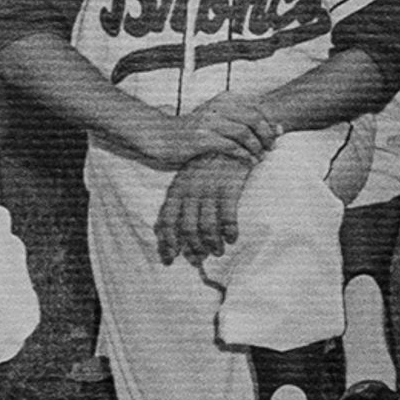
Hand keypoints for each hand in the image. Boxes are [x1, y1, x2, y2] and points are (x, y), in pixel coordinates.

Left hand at [155, 153, 250, 267]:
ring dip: (212, 243)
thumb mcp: (187, 178)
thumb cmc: (208, 162)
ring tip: (218, 251)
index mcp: (177, 189)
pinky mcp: (229, 186)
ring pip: (206, 226)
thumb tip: (172, 230)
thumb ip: (180, 201)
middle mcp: (190, 191)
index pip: (167, 221)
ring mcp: (210, 189)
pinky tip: (233, 238)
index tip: (169, 259)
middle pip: (187, 228)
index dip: (167, 243)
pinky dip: (229, 230)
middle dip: (193, 248)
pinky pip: (227, 215)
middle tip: (199, 259)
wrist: (232, 139)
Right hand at [173, 93, 290, 164]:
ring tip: (261, 157)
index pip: (257, 107)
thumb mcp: (218, 119)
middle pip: (255, 118)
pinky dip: (245, 155)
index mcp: (224, 99)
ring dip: (257, 147)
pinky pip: (232, 146)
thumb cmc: (194, 130)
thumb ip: (243, 120)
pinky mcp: (202, 138)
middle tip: (271, 148)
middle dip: (267, 135)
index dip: (270, 122)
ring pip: (245, 133)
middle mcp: (217, 107)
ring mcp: (209, 121)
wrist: (161, 137)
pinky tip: (249, 162)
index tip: (276, 136)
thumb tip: (277, 128)